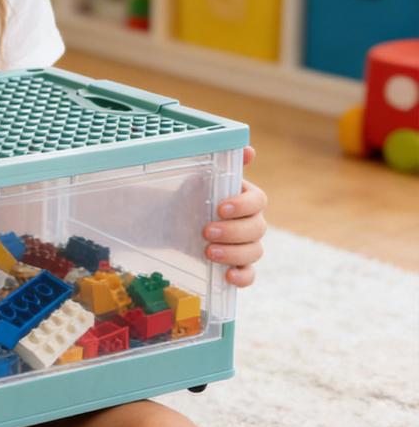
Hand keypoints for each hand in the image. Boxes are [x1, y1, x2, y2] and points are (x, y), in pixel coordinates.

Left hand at [202, 145, 266, 287]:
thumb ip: (222, 164)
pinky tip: (227, 275)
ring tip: (209, 252)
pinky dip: (242, 277)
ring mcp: (245, 245)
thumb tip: (249, 150)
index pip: (258, 201)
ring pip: (255, 251)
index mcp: (245, 198)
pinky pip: (250, 275)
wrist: (168, 221)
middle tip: (206, 231)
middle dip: (232, 231)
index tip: (220, 208)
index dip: (243, 206)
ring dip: (234, 253)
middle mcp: (250, 221)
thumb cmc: (188, 197)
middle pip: (258, 229)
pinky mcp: (235, 264)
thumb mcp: (199, 178)